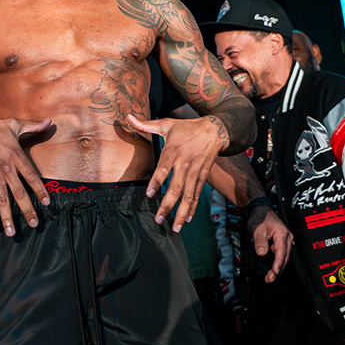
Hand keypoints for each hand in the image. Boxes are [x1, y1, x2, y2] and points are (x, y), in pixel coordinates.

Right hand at [0, 118, 51, 236]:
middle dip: (27, 211)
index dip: (40, 191)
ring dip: (7, 217)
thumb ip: (33, 126)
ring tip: (12, 233)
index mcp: (17, 156)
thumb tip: (49, 122)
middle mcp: (6, 169)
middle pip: (19, 194)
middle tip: (34, 224)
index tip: (46, 203)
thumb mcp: (14, 124)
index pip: (32, 177)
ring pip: (2, 201)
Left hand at [127, 113, 226, 230]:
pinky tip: (187, 218)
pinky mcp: (203, 176)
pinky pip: (197, 194)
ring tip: (175, 227)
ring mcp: (195, 172)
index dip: (157, 182)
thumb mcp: (166, 124)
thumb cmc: (187, 128)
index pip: (163, 169)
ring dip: (182, 212)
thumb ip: (146, 125)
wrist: (215, 130)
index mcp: (173, 151)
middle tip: (159, 220)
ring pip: (188, 195)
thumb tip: (128, 117)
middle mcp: (184, 164)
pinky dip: (193, 207)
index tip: (149, 195)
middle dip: (167, 206)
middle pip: (176, 188)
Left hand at [249, 205, 292, 282]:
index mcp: (282, 234)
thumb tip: (262, 253)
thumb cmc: (260, 218)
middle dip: (278, 269)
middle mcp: (287, 238)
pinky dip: (277, 263)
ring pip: (284, 258)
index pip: (281, 251)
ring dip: (278, 268)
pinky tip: (272, 270)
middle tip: (270, 278)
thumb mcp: (257, 229)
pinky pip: (281, 255)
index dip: (278, 262)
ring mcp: (285, 241)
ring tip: (270, 277)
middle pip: (285, 257)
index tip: (275, 271)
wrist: (261, 212)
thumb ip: (260, 241)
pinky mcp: (282, 244)